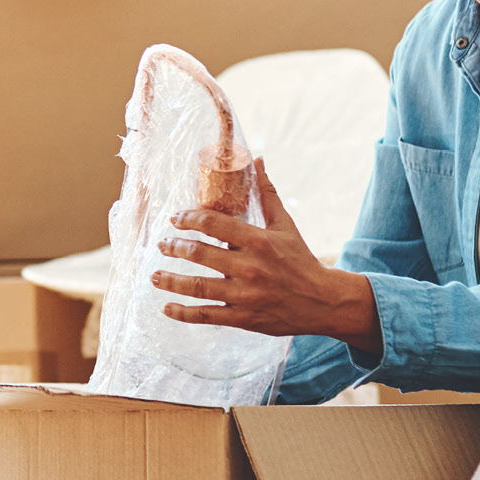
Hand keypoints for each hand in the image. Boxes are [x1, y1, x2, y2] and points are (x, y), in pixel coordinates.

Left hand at [151, 158, 380, 349]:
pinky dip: (184, 313)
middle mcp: (249, 268)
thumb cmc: (301, 260)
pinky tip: (167, 307)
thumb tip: (258, 160)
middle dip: (175, 247)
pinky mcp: (243, 318)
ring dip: (171, 280)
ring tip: (155, 275)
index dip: (189, 218)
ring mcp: (245, 295)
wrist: (324, 302)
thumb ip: (267, 194)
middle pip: (200, 253)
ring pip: (198, 287)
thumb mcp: (286, 225)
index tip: (175, 218)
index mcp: (258, 241)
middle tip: (162, 244)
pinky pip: (207, 316)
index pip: (214, 223)